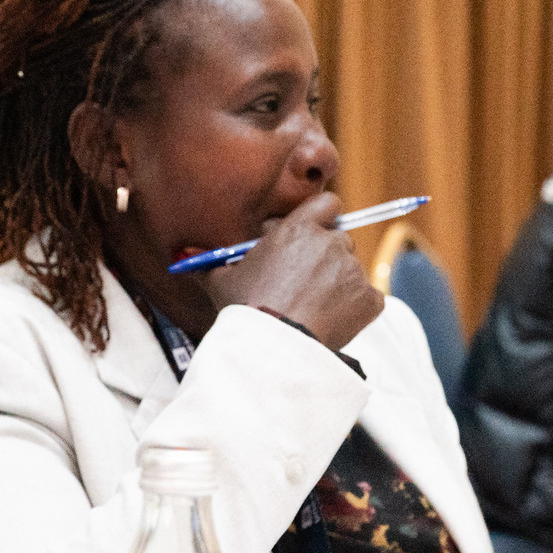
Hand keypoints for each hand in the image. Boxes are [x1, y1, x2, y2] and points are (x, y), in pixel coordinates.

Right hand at [203, 192, 382, 350]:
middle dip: (324, 256)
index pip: (328, 203)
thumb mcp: (221, 281)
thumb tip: (182, 256)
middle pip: (338, 239)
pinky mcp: (369, 299)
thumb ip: (209, 262)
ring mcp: (353, 271)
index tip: (312, 232)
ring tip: (311, 306)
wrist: (273, 349)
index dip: (321, 216)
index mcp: (298, 230)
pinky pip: (367, 297)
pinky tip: (329, 319)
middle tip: (302, 280)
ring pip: (350, 270)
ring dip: (336, 282)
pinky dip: (353, 307)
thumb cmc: (245, 310)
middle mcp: (330, 243)